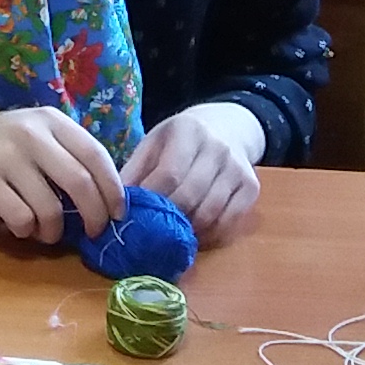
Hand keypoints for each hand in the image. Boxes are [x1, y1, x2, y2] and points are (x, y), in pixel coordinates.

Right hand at [0, 96, 124, 243]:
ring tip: (49, 233)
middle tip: (94, 232)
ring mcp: (6, 156)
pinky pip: (20, 217)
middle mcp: (32, 134)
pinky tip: (22, 228)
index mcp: (51, 121)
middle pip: (80, 183)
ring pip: (50, 207)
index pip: (96, 155)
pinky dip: (27, 231)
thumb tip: (104, 197)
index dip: (113, 188)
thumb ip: (65, 155)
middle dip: (94, 215)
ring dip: (55, 230)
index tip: (118, 212)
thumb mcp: (34, 134)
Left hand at [121, 102, 266, 239]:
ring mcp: (238, 168)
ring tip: (170, 237)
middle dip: (167, 219)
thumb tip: (113, 204)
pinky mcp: (252, 187)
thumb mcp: (155, 143)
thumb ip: (135, 170)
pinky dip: (211, 234)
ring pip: (210, 212)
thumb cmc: (181, 140)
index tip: (133, 216)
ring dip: (188, 230)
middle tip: (150, 233)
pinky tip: (196, 235)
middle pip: (190, 195)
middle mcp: (218, 147)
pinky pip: (231, 221)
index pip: (169, 173)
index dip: (151, 199)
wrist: (227, 127)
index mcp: (188, 131)